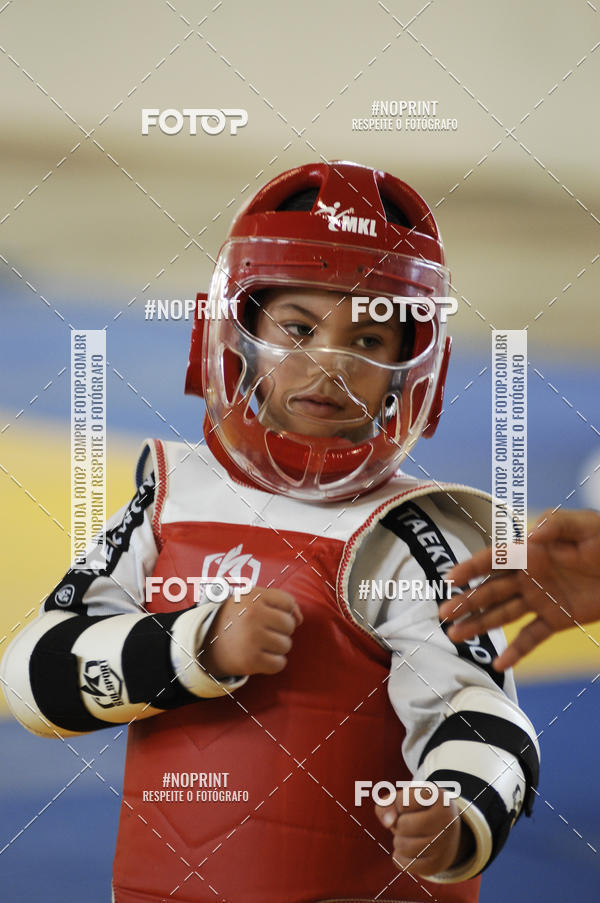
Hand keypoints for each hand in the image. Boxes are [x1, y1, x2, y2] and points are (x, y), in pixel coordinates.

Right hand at [199, 585, 302, 677]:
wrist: (204, 643)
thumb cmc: (234, 619)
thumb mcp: (251, 600)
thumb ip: (278, 601)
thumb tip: (300, 618)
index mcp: (253, 596)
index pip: (288, 602)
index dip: (285, 611)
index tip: (271, 616)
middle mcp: (253, 615)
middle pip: (289, 624)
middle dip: (281, 630)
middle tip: (263, 632)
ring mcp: (252, 638)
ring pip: (286, 645)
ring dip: (277, 647)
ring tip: (260, 644)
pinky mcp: (250, 660)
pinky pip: (279, 664)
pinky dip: (273, 663)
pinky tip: (260, 657)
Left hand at [375, 787, 471, 876]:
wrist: (448, 834)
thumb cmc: (421, 811)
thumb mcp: (406, 798)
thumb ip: (388, 802)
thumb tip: (388, 822)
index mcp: (440, 798)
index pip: (401, 804)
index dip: (399, 805)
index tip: (411, 805)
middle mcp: (446, 821)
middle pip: (402, 826)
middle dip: (398, 825)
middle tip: (409, 823)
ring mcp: (443, 845)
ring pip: (402, 846)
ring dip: (398, 841)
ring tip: (410, 836)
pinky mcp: (436, 865)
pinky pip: (403, 864)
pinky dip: (400, 857)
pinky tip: (409, 851)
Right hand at [439, 508, 599, 669]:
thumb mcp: (584, 525)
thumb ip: (556, 525)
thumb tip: (530, 536)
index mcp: (531, 551)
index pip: (493, 559)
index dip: (470, 568)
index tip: (448, 579)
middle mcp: (529, 576)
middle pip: (490, 590)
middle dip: (465, 602)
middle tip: (443, 614)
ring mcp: (540, 600)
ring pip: (502, 614)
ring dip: (478, 625)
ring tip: (454, 636)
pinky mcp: (556, 620)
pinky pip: (531, 637)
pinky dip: (515, 652)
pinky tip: (499, 665)